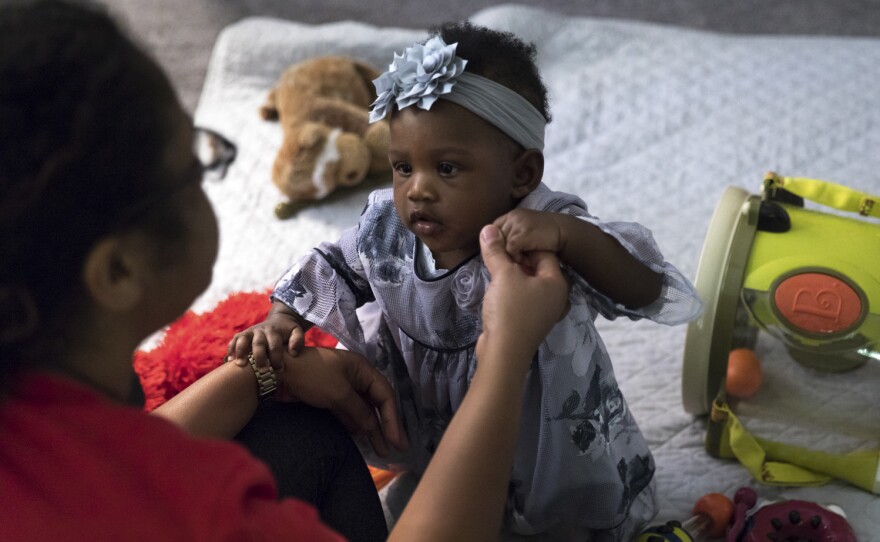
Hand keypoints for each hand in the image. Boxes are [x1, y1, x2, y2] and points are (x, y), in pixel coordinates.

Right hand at [227, 302, 306, 370]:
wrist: (278, 320)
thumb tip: (293, 352)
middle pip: (258, 343)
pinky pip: (234, 341)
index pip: (275, 344)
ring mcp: (249, 332)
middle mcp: (260, 331)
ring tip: (241, 365)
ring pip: (243, 340)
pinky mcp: (242, 335)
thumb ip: (298, 340)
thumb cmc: (287, 332)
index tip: (280, 369)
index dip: (277, 357)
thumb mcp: (296, 331)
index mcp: (274, 331)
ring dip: (241, 352)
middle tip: (263, 370)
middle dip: (260, 357)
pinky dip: (231, 350)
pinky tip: (229, 361)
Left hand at [276, 347, 408, 457]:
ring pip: (363, 411)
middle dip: (386, 426)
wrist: (278, 372)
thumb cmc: (312, 376)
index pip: (385, 395)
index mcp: (363, 369)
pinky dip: (356, 426)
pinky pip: (349, 414)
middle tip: (397, 448)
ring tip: (381, 451)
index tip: (396, 440)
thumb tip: (372, 428)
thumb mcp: (339, 393)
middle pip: (377, 404)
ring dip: (371, 430)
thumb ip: (359, 412)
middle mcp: (356, 378)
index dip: (393, 418)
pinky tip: (362, 439)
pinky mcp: (330, 398)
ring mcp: (343, 388)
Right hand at [477, 224, 568, 370]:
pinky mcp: (530, 321)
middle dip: (516, 258)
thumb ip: (496, 251)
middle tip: (495, 250)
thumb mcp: (503, 275)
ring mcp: (544, 311)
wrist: (504, 353)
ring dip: (511, 273)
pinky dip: (510, 289)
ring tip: (493, 265)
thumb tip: (488, 229)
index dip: (523, 243)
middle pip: (536, 267)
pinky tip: (495, 287)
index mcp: (558, 282)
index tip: (504, 239)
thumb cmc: (510, 310)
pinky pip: (522, 297)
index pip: (544, 251)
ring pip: (528, 282)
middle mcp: (556, 296)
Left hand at [493, 208, 567, 262]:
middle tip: (515, 260)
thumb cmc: (545, 235)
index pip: (492, 230)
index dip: (496, 245)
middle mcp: (511, 217)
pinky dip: (518, 258)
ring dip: (511, 256)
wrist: (564, 232)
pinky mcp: (522, 234)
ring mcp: (516, 224)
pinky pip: (510, 250)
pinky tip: (528, 260)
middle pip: (494, 239)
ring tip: (524, 261)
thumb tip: (496, 252)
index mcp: (510, 216)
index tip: (504, 255)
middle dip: (502, 252)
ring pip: (501, 246)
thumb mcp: (525, 230)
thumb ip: (511, 236)